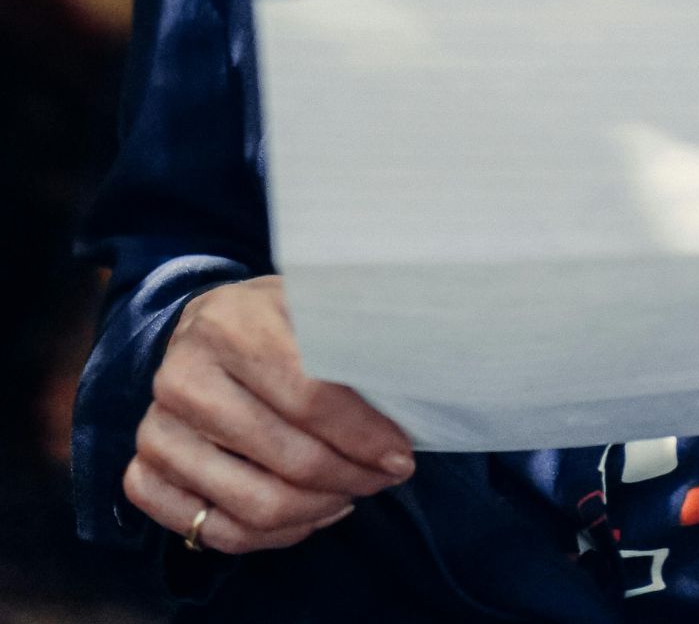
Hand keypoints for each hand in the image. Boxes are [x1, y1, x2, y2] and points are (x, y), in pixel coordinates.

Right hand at [123, 275, 414, 553]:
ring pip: (254, 505)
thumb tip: (412, 390)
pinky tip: (310, 512)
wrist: (212, 323)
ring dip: (320, 509)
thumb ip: (354, 342)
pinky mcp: (143, 469)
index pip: (311, 399)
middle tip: (386, 477)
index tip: (402, 455)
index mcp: (230, 324)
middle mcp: (182, 376)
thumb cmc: (281, 320)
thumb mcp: (319, 307)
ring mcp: (156, 427)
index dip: (365, 437)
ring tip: (353, 492)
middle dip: (352, 478)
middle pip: (289, 459)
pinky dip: (272, 535)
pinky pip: (213, 531)